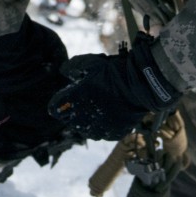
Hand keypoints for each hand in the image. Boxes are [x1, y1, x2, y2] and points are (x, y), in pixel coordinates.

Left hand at [48, 36, 180, 140]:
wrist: (141, 85)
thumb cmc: (114, 72)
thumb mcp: (90, 62)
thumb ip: (72, 67)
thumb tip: (63, 71)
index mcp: (76, 99)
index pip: (54, 108)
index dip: (58, 102)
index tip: (64, 98)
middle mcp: (84, 117)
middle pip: (69, 120)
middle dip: (72, 111)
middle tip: (82, 101)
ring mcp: (99, 128)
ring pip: (85, 130)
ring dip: (86, 121)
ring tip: (96, 108)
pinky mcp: (113, 133)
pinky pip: (102, 133)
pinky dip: (103, 126)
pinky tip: (108, 115)